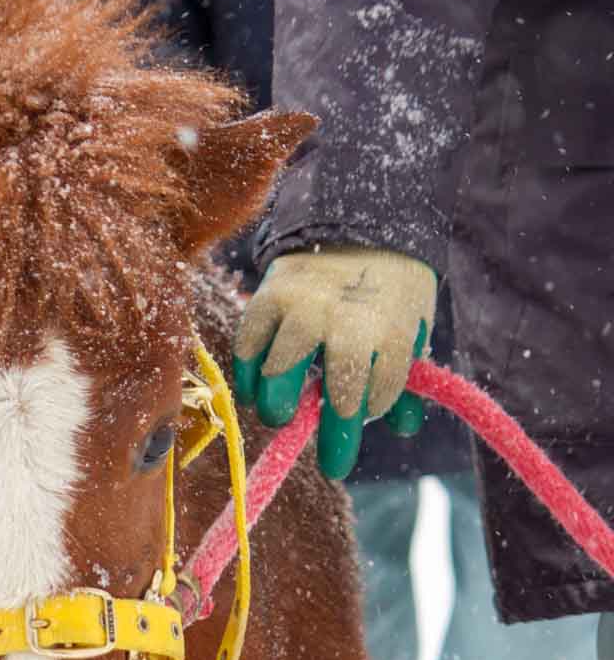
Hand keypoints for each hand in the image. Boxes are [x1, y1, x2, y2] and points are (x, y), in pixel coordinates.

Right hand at [232, 247, 436, 478]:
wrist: (360, 216)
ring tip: (276, 414)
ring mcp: (304, 308)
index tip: (351, 426)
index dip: (364, 415)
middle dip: (330, 427)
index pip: (378, 394)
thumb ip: (405, 375)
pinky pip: (250, 344)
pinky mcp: (269, 296)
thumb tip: (404, 429)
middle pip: (340, 388)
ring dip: (276, 400)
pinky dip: (247, 372)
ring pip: (283, 368)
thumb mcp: (411, 323)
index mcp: (391, 330)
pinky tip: (252, 389)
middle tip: (314, 443)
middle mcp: (348, 321)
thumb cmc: (389, 284)